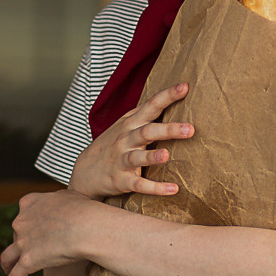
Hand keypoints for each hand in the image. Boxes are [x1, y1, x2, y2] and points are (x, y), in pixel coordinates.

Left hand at [2, 189, 104, 275]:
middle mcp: (22, 221)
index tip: (32, 230)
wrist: (88, 226)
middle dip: (22, 244)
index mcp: (30, 203)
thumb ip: (56, 202)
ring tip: (10, 270)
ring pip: (8, 256)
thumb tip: (61, 206)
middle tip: (31, 251)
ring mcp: (23, 241)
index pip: (23, 215)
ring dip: (8, 264)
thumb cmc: (84, 210)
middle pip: (17, 235)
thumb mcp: (67, 197)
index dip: (28, 224)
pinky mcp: (28, 261)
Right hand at [68, 82, 192, 198]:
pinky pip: (139, 184)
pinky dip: (155, 188)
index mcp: (130, 124)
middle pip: (147, 132)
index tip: (185, 86)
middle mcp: (126, 139)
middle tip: (190, 129)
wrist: (85, 172)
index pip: (151, 106)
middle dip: (168, 130)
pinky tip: (173, 189)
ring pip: (138, 157)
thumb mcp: (124, 125)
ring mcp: (122, 160)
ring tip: (167, 156)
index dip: (167, 96)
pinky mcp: (121, 180)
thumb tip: (171, 97)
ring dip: (153, 157)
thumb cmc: (111, 145)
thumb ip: (144, 113)